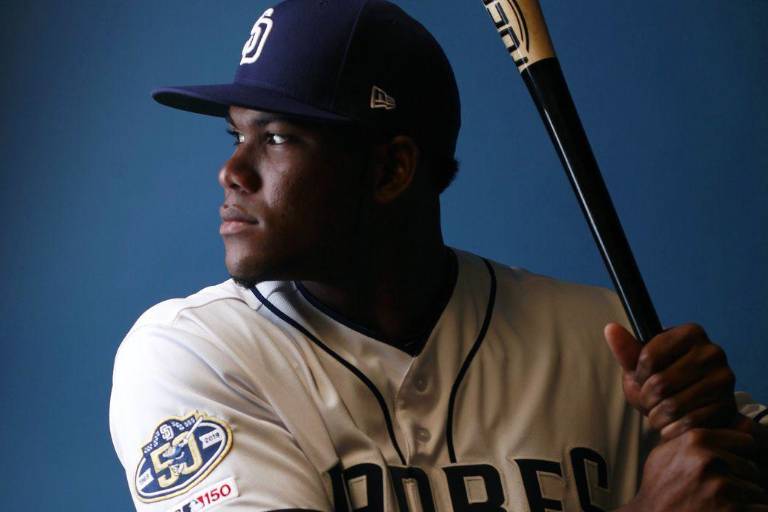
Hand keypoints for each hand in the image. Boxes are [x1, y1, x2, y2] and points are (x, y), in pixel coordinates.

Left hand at [605, 322, 744, 440]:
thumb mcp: (641, 367)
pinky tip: (672, 424)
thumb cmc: (663, 383)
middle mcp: (712, 351)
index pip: (648, 356)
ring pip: (673, 405)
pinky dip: (672, 428)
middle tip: (650, 401)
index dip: (639, 374)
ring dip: (657, 415)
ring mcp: (724, 379)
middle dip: (647, 398)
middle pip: (660, 382)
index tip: (643, 379)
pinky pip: (688, 422)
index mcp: (691, 333)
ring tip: (659, 413)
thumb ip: (626, 350)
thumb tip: (610, 329)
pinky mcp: (727, 406)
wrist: (693, 408)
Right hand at [624, 428, 767, 511]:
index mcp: (696, 440)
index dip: (739, 455)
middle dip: (741, 480)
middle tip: (719, 492)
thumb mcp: (665, 454)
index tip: (728, 468)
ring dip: (744, 500)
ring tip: (718, 504)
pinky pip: (759, 509)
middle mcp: (710, 459)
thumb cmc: (659, 489)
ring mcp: (722, 486)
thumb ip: (691, 437)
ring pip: (756, 491)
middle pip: (752, 468)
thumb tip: (729, 420)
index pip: (745, 440)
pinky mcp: (733, 510)